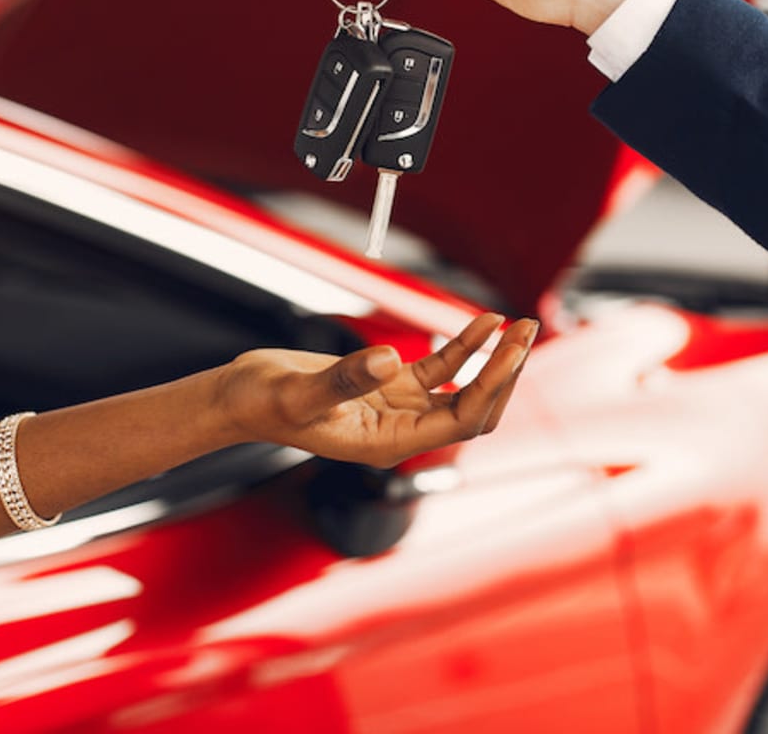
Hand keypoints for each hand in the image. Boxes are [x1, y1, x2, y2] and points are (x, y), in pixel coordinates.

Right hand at [215, 313, 536, 467]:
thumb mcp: (300, 392)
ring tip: (520, 324)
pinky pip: (440, 368)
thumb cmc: (262, 404)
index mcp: (387, 444)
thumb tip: (388, 360)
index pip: (462, 421)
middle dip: (506, 372)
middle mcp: (402, 430)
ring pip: (465, 387)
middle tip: (528, 330)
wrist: (239, 398)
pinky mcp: (390, 385)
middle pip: (476, 408)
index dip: (492, 386)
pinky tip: (484, 322)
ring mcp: (399, 408)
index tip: (512, 351)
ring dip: (494, 359)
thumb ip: (345, 378)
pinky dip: (464, 346)